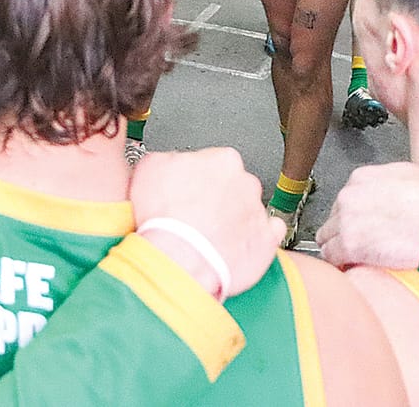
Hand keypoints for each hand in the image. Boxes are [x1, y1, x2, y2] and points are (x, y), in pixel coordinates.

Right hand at [130, 148, 283, 298]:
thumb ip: (169, 159)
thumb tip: (170, 162)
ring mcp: (258, 212)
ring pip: (249, 209)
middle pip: (234, 184)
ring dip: (234, 218)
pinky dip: (255, 238)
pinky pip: (269, 234)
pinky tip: (237, 243)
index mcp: (222, 159)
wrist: (178, 260)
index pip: (215, 161)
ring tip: (211, 234)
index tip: (191, 189)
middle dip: (219, 197)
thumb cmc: (164, 218)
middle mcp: (246, 181)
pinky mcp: (266, 241)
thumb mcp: (149, 169)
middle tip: (198, 213)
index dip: (199, 177)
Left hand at [316, 162, 418, 269]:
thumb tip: (386, 194)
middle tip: (361, 245)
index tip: (361, 226)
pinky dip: (340, 263)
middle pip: (333, 218)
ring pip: (327, 238)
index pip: (344, 199)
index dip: (353, 216)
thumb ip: (386, 183)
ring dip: (339, 248)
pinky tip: (353, 267)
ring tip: (356, 259)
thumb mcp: (407, 175)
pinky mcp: (349, 245)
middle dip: (345, 232)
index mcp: (361, 178)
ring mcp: (346, 221)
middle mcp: (348, 196)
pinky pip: (332, 257)